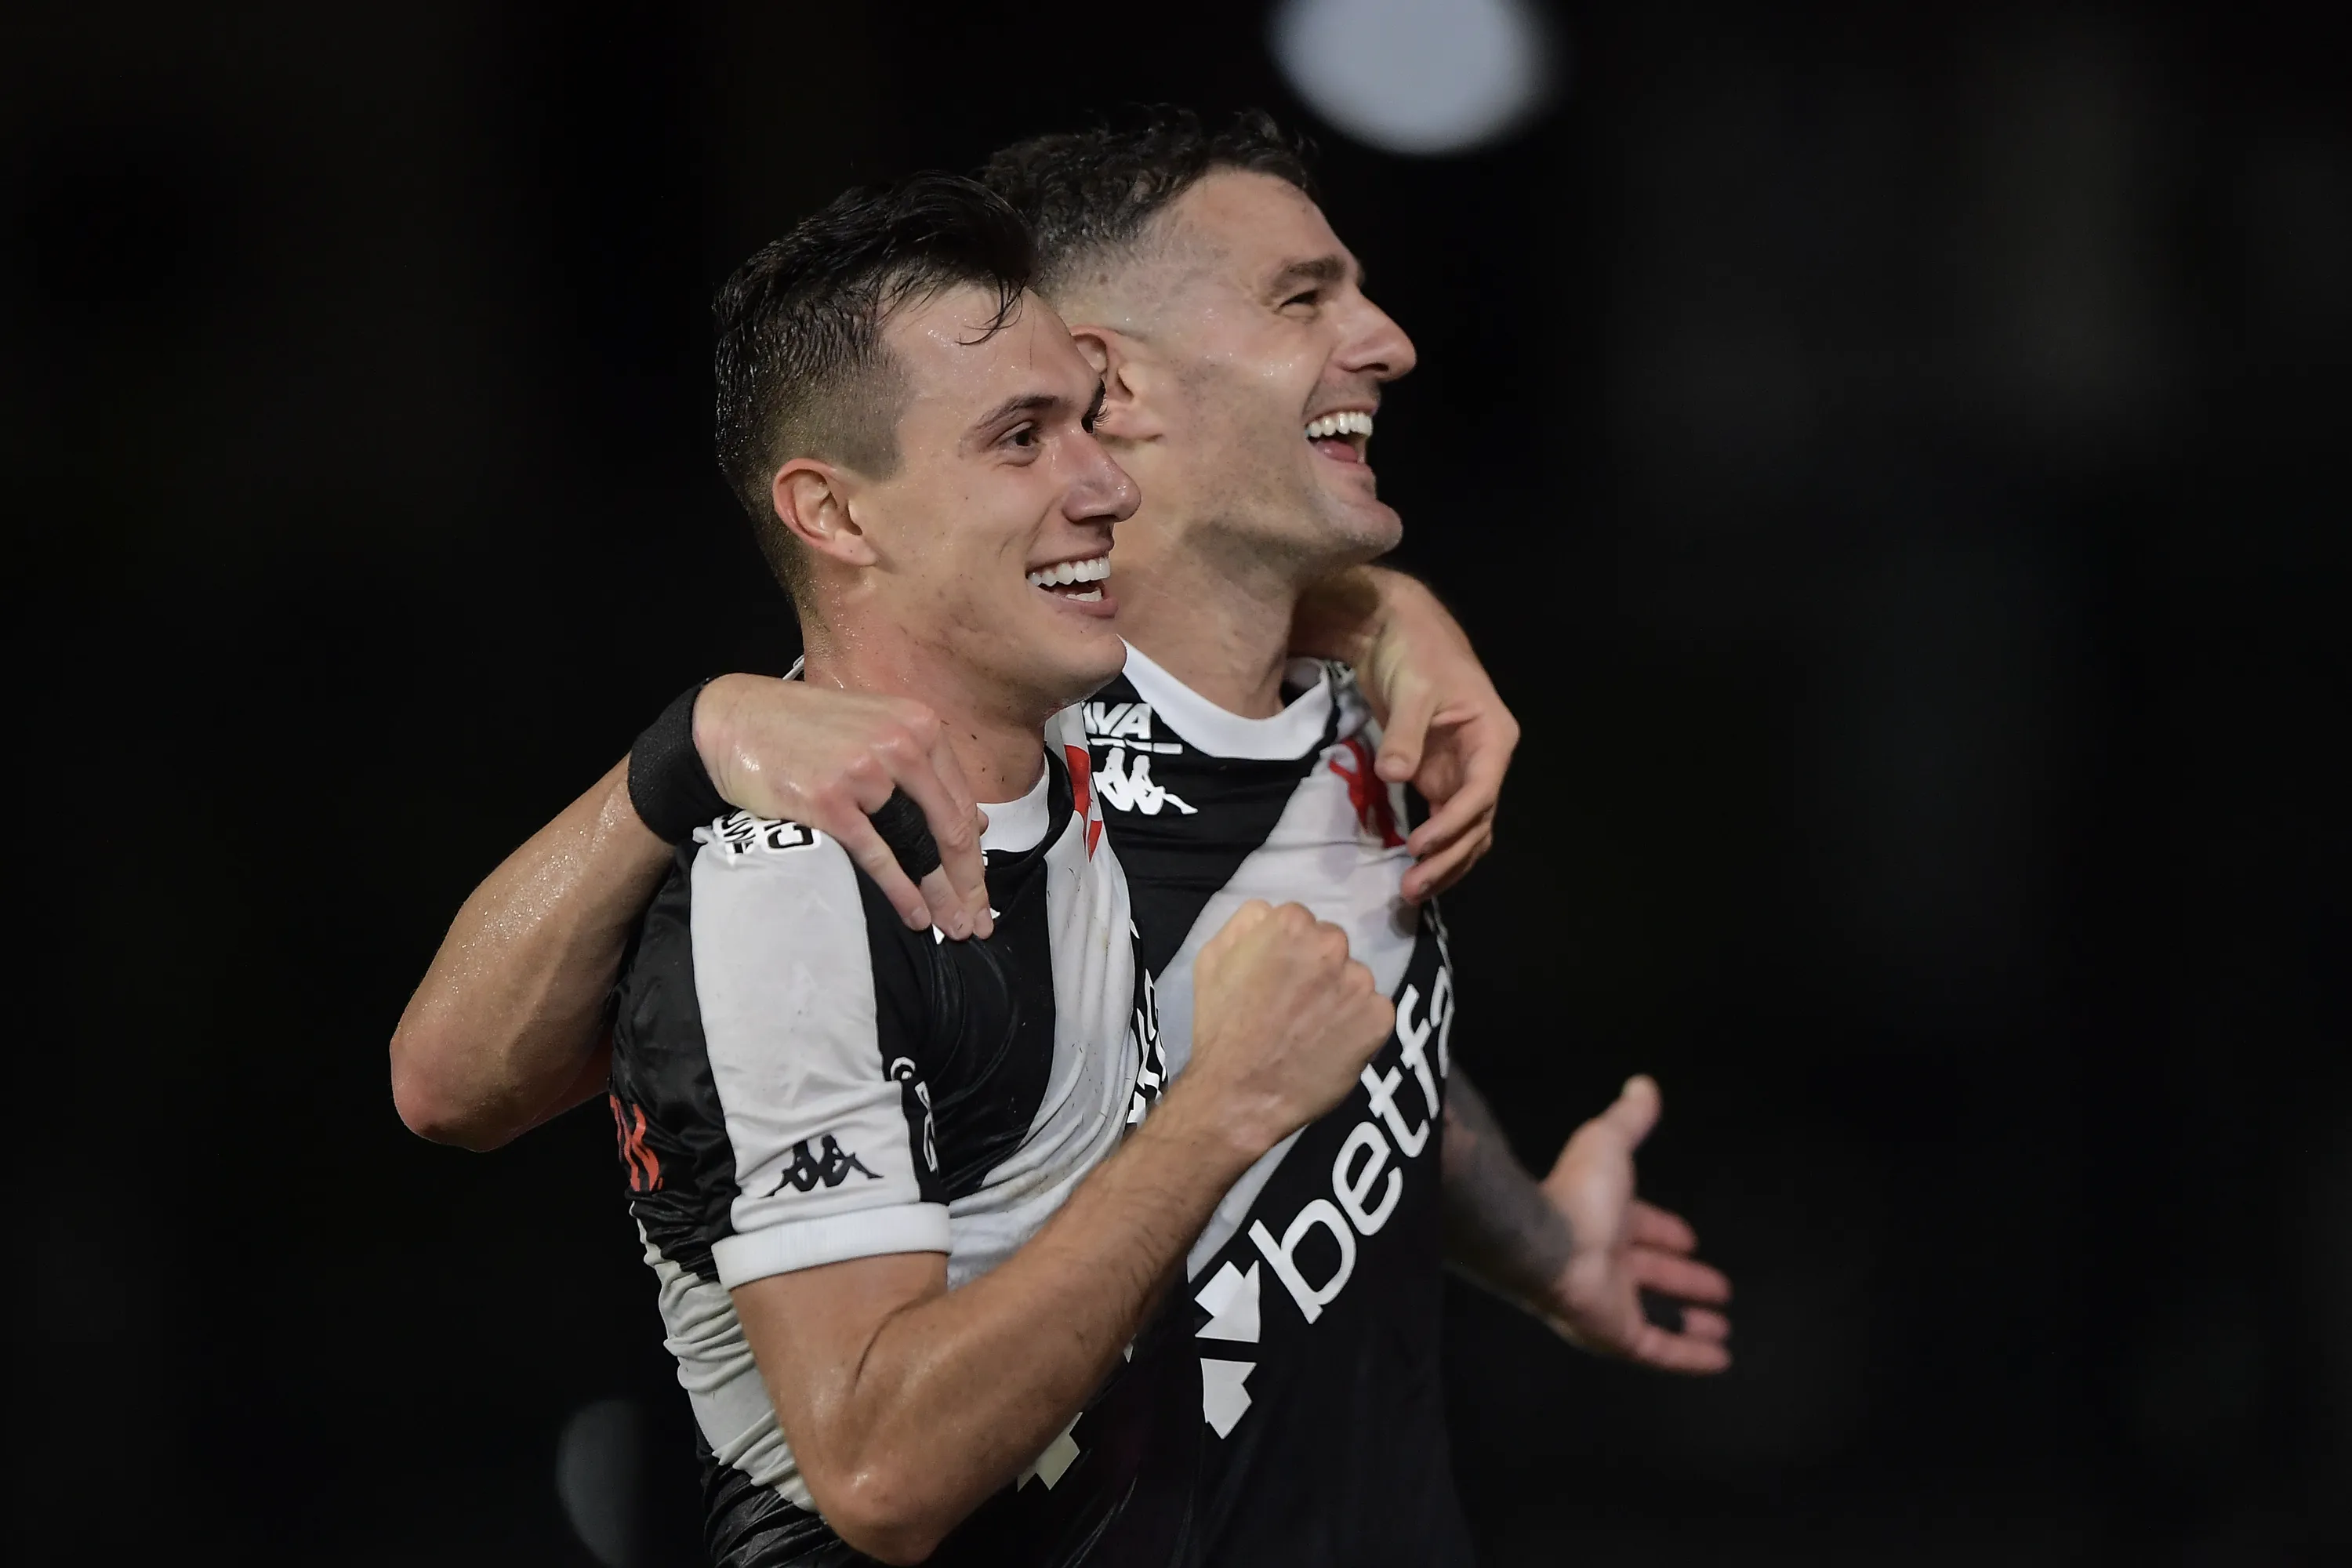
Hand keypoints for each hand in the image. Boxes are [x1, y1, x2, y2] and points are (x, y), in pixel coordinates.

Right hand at [694, 675, 992, 938]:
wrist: (734, 721)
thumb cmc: (805, 730)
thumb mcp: (876, 732)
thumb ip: (925, 772)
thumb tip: (978, 823)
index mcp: (918, 726)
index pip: (959, 802)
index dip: (976, 853)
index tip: (981, 889)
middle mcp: (899, 744)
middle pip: (948, 828)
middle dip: (968, 883)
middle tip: (979, 922)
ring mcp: (864, 772)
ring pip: (918, 845)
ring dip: (940, 894)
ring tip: (955, 927)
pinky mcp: (830, 800)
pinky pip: (877, 855)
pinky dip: (900, 890)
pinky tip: (916, 915)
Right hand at [1182, 901, 1396, 1156]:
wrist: (1240, 1093)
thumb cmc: (1221, 1026)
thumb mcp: (1212, 959)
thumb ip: (1245, 924)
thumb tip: (1270, 914)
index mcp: (1292, 924)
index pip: (1301, 923)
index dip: (1288, 952)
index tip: (1277, 979)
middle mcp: (1333, 945)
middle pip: (1332, 946)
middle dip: (1317, 969)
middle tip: (1295, 1005)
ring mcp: (1360, 982)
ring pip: (1354, 980)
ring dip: (1339, 997)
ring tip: (1311, 1030)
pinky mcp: (1380, 1018)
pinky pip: (1373, 1012)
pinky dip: (1358, 1027)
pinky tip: (1331, 1046)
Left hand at [1353, 574, 1519, 902]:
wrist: (1396, 633)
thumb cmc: (1415, 652)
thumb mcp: (1411, 688)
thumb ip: (1405, 733)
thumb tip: (1396, 775)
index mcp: (1492, 737)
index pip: (1481, 792)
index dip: (1453, 823)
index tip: (1421, 846)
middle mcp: (1485, 761)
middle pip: (1477, 821)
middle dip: (1449, 857)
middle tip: (1414, 888)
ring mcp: (1462, 772)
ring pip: (1464, 830)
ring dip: (1444, 862)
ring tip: (1412, 892)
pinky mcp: (1438, 777)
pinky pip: (1443, 821)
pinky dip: (1433, 847)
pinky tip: (1414, 872)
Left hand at [1538, 1076, 1731, 1372]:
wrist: (1544, 1240)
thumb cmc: (1577, 1194)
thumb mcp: (1608, 1143)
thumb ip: (1629, 1119)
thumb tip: (1643, 1084)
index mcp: (1603, 1221)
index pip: (1640, 1229)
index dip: (1664, 1232)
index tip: (1690, 1238)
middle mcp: (1605, 1263)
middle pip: (1651, 1274)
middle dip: (1682, 1278)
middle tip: (1719, 1286)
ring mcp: (1611, 1303)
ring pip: (1657, 1316)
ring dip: (1690, 1323)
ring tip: (1723, 1327)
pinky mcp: (1617, 1335)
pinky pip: (1659, 1350)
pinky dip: (1689, 1356)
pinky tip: (1720, 1360)